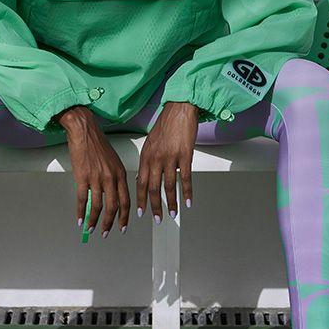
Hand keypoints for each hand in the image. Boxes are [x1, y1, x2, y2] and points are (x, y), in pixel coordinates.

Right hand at [56, 105, 130, 238]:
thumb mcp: (112, 160)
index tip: (122, 226)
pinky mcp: (82, 177)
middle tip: (106, 232)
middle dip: (110, 223)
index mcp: (120, 173)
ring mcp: (97, 178)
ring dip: (95, 221)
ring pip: (98, 206)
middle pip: (113, 207)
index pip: (125, 200)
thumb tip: (111, 193)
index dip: (124, 216)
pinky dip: (81, 212)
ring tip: (92, 229)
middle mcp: (111, 177)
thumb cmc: (97, 142)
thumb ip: (114, 176)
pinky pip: (82, 200)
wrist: (84, 130)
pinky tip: (80, 220)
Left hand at [136, 101, 196, 222]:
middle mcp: (155, 158)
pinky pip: (185, 178)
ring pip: (168, 186)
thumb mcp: (151, 143)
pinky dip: (187, 192)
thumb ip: (149, 160)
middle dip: (154, 207)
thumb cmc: (166, 124)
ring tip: (172, 214)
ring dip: (170, 203)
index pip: (140, 182)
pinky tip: (188, 201)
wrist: (179, 109)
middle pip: (152, 188)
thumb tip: (147, 176)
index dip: (141, 200)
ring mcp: (170, 157)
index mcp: (146, 156)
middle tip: (157, 220)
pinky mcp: (185, 155)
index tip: (141, 212)